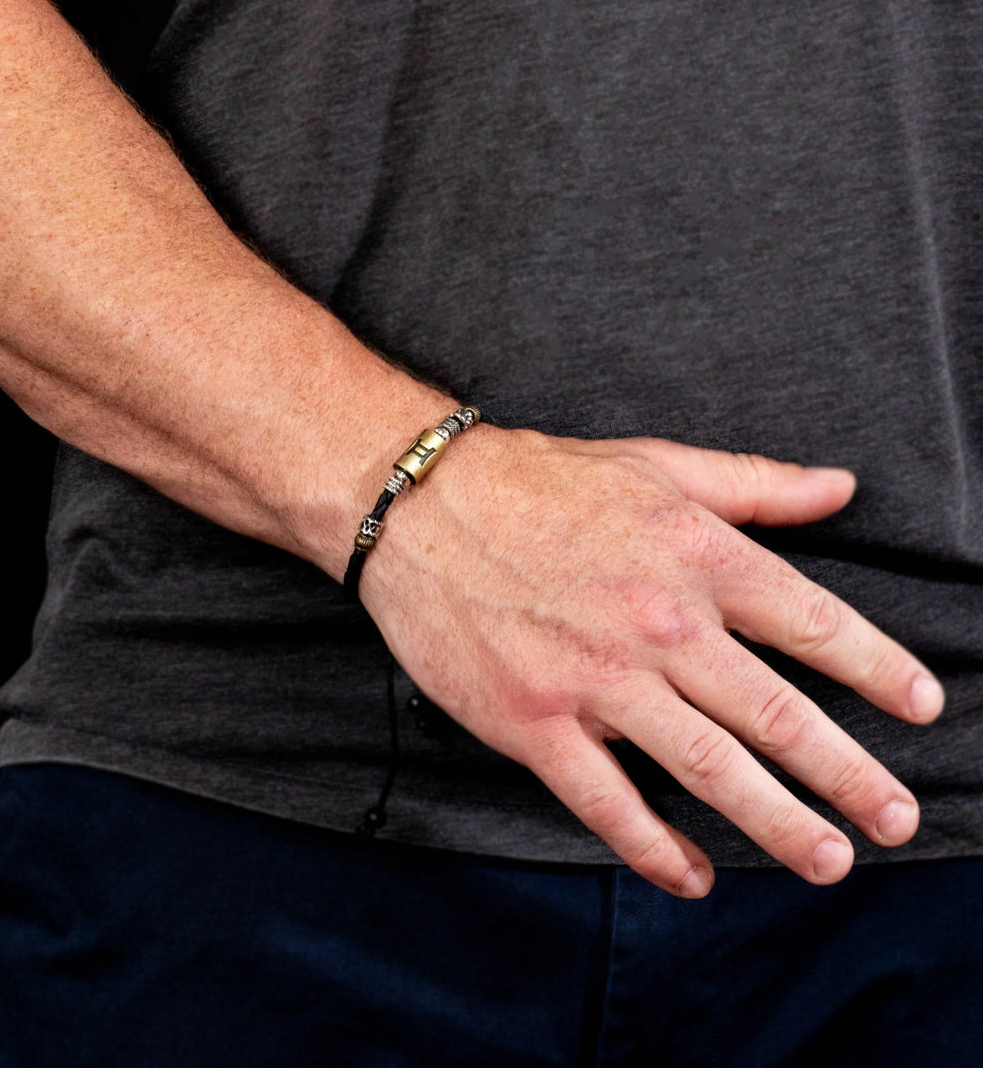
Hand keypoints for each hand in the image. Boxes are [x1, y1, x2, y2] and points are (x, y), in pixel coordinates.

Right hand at [360, 426, 944, 897]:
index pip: (814, 623)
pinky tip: (691, 875)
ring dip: (777, 822)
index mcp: (697, 555)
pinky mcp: (534, 721)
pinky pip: (608, 803)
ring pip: (709, 769)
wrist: (419, 503)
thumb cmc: (538, 480)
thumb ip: (754, 484)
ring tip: (827, 859)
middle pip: (776, 713)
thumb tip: (840, 487)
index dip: (877, 671)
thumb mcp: (655, 463)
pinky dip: (655, 848)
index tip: (920, 709)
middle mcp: (660, 622)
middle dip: (847, 772)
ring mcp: (596, 679)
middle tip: (896, 818)